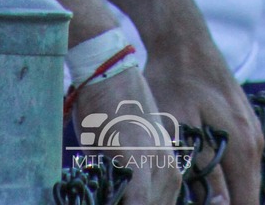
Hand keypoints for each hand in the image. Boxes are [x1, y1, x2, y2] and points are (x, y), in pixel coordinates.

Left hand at [74, 63, 181, 204]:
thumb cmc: (95, 109)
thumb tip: (109, 198)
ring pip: (168, 199)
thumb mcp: (92, 150)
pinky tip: (149, 199)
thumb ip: (107, 182)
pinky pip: (172, 184)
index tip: (113, 203)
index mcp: (138, 157)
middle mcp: (159, 158)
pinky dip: (160, 197)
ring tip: (133, 199)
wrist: (112, 73)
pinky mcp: (170, 149)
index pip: (140, 204)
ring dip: (152, 203)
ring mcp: (168, 154)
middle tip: (122, 199)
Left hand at [141, 21, 260, 204]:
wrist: (182, 36)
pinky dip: (220, 175)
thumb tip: (218, 203)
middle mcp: (255, 143)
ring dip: (220, 193)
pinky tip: (195, 173)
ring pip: (240, 180)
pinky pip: (236, 163)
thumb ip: (203, 171)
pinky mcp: (242, 123)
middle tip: (186, 198)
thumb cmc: (174, 80)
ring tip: (190, 191)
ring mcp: (251, 131)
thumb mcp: (180, 129)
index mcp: (244, 150)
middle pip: (245, 196)